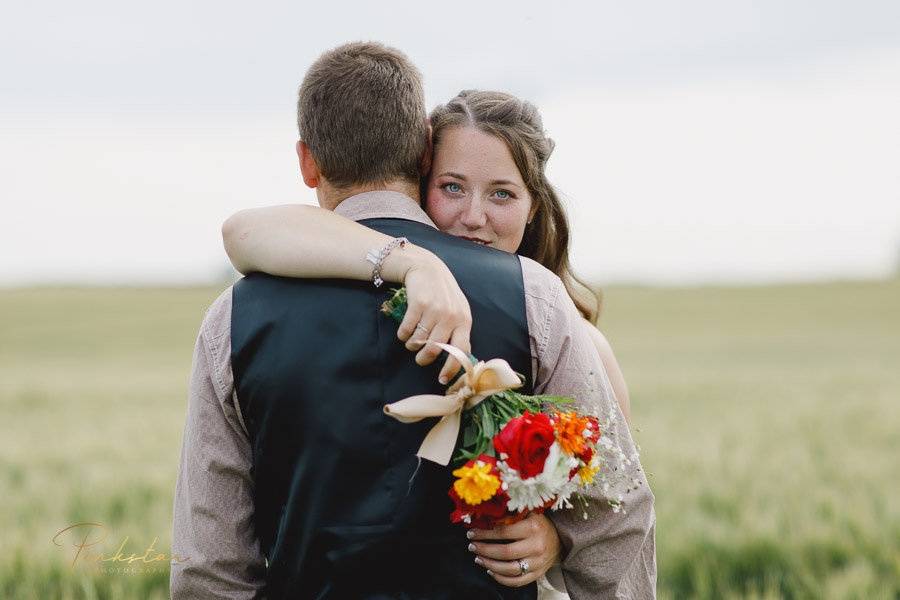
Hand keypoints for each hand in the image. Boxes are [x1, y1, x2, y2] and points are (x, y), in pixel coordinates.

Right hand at [393, 249, 471, 382]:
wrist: (428, 268)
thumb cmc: (443, 294)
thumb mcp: (457, 310)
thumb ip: (457, 331)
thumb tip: (455, 360)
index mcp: (464, 321)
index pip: (462, 351)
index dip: (452, 368)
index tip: (442, 379)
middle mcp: (451, 316)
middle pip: (435, 350)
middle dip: (424, 359)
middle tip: (419, 359)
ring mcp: (435, 310)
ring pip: (419, 341)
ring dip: (411, 346)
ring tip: (411, 342)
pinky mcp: (418, 304)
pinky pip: (407, 330)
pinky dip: (403, 334)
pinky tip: (404, 331)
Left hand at [466, 513, 560, 587]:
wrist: (561, 539)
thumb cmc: (539, 524)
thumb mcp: (528, 513)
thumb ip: (511, 515)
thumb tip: (485, 517)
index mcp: (533, 528)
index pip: (503, 532)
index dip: (485, 534)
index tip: (472, 534)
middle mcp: (536, 546)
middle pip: (505, 552)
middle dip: (484, 550)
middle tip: (472, 546)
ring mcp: (538, 563)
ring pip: (509, 569)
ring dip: (490, 565)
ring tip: (478, 558)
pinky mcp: (538, 574)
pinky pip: (517, 581)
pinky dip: (501, 579)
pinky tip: (491, 571)